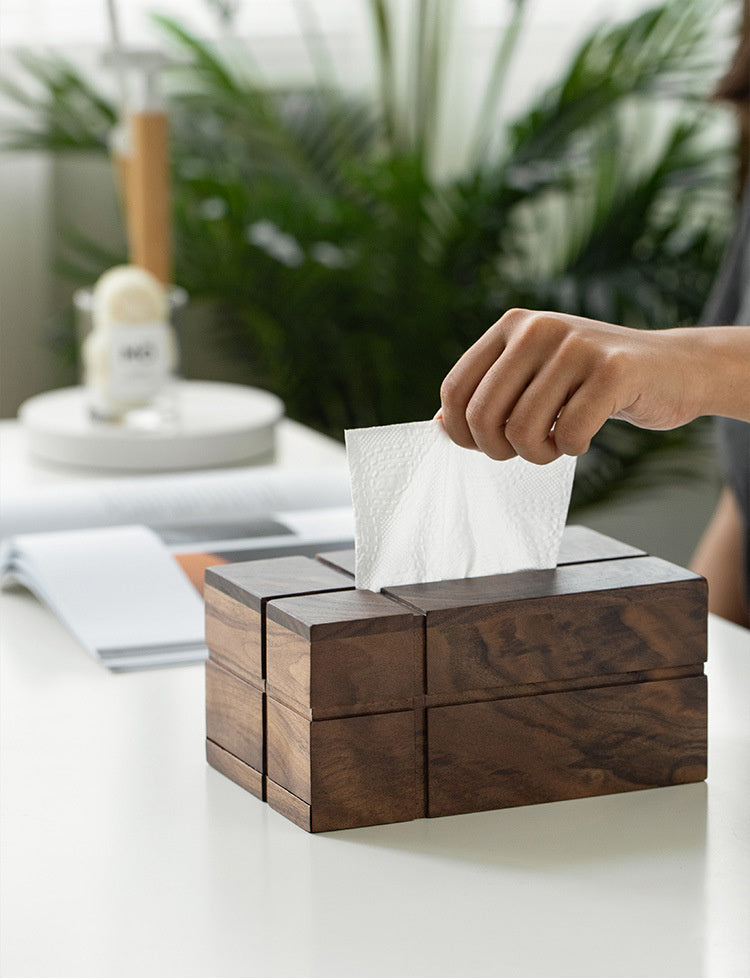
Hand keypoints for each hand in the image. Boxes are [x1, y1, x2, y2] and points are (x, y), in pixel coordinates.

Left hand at [438, 309, 704, 463]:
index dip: (461, 432)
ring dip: (539, 454)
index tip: (484, 446)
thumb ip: (491, 393)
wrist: (673, 369)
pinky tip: (585, 435)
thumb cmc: (592, 383)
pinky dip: (572, 448)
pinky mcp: (613, 370)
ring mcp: (576, 346)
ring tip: (557, 442)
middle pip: (483, 416)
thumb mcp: (535, 378)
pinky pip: (568, 435)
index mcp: (512, 326)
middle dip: (499, 450)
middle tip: (529, 449)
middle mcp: (538, 328)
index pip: (455, 390)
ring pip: (522, 431)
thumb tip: (441, 424)